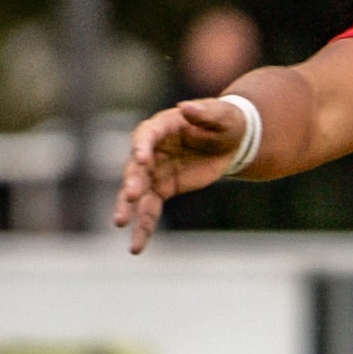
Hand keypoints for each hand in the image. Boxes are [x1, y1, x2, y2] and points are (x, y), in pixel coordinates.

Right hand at [114, 96, 250, 253]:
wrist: (232, 140)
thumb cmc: (226, 122)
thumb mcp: (223, 115)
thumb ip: (206, 113)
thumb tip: (186, 107)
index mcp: (163, 126)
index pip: (146, 135)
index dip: (142, 146)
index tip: (142, 158)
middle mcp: (152, 149)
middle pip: (137, 166)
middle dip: (133, 180)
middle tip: (129, 195)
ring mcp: (155, 171)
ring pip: (137, 192)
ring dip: (129, 208)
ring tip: (120, 223)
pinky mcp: (163, 188)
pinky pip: (149, 209)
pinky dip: (143, 227)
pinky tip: (136, 246)